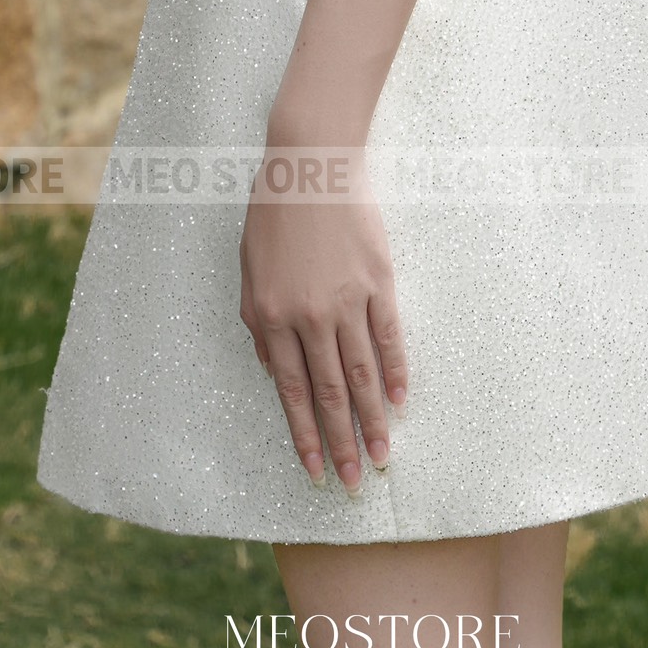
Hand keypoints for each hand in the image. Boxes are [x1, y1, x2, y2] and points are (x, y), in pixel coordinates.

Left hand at [239, 141, 407, 491]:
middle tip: (352, 484)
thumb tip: (272, 370)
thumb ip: (257, 323)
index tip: (313, 470)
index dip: (304, 434)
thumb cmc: (272, 214)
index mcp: (272, 316)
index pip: (292, 391)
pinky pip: (389, 337)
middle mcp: (310, 316)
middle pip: (331, 393)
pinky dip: (396, 372)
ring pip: (363, 374)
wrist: (310, 163)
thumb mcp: (247, 270)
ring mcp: (348, 299)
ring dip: (372, 421)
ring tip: (381, 458)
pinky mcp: (379, 280)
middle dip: (341, 443)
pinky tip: (400, 402)